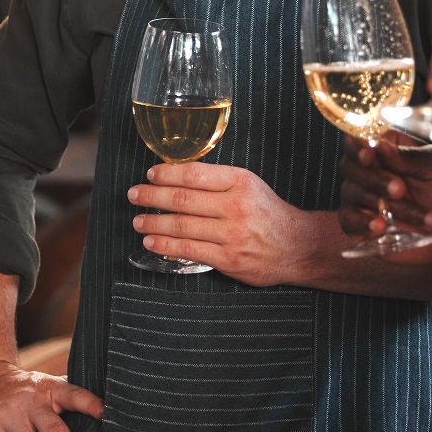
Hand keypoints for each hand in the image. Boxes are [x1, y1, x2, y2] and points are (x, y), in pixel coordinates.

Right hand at [0, 357, 102, 431]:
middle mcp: (30, 400)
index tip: (107, 415)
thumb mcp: (44, 383)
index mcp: (49, 388)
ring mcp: (8, 415)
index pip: (74, 395)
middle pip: (53, 429)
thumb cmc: (22, 388)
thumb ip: (68, 397)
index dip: (90, 404)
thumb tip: (107, 415)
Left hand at [128, 162, 311, 285]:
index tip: (151, 174)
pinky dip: (165, 245)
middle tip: (134, 195)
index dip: (167, 173)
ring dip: (154, 222)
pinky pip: (189, 250)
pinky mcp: (228, 258)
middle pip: (183, 199)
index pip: (195, 174)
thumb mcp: (249, 186)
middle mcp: (235, 206)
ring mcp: (231, 234)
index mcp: (240, 182)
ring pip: (182, 225)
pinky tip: (151, 241)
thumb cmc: (268, 213)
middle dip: (152, 196)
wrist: (297, 246)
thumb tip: (176, 177)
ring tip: (137, 220)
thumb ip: (217, 181)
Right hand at [337, 132, 431, 264]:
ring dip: (383, 204)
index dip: (356, 147)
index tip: (369, 155)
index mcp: (382, 148)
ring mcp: (358, 197)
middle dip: (373, 178)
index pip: (357, 140)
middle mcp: (365, 170)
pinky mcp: (357, 223)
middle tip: (400, 189)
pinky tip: (380, 226)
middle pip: (349, 167)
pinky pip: (348, 220)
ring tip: (417, 215)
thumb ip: (411, 157)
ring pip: (353, 194)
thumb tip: (381, 146)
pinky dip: (362, 223)